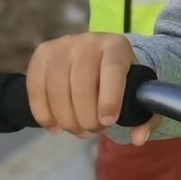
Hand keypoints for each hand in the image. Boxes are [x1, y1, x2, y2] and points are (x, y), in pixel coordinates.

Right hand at [25, 33, 155, 144]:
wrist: (98, 58)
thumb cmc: (121, 80)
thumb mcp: (137, 92)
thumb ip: (143, 115)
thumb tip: (139, 138)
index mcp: (117, 46)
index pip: (112, 70)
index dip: (109, 99)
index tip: (108, 122)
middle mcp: (88, 41)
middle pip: (81, 84)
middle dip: (87, 117)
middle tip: (95, 131)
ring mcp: (62, 46)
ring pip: (57, 89)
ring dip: (67, 119)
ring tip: (79, 130)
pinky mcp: (41, 55)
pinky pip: (36, 89)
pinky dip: (44, 114)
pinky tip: (56, 127)